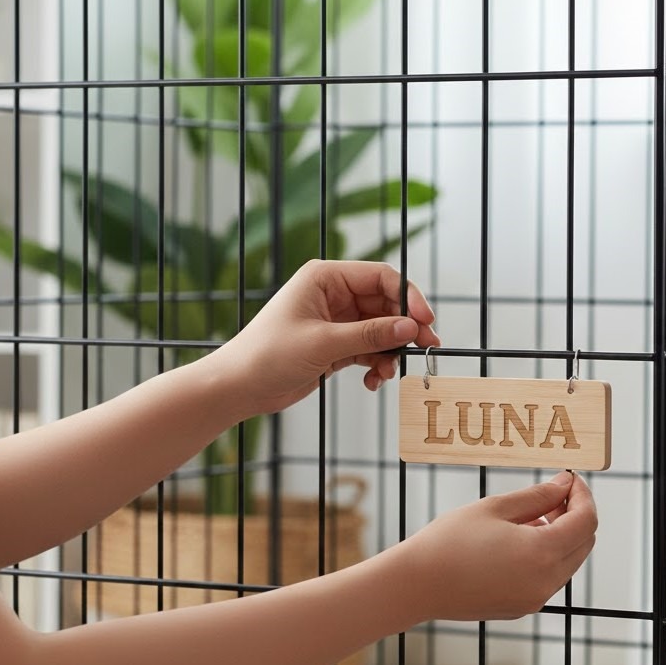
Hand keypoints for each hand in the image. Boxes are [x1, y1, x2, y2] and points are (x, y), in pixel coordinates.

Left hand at [212, 259, 439, 417]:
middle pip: (386, 303)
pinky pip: (369, 349)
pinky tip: (372, 381)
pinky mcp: (336, 345)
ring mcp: (336, 321)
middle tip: (426, 346)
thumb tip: (409, 327)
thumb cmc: (268, 355)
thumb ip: (370, 335)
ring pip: (381, 329)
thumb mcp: (323, 343)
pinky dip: (376, 364)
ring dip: (390, 351)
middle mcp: (333, 295)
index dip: (408, 296)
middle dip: (404, 327)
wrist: (240, 387)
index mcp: (326, 278)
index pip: (380, 277)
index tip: (425, 321)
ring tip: (388, 372)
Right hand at [401, 472, 596, 622]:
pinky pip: (549, 578)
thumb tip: (565, 485)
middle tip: (552, 494)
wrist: (416, 585)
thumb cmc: (449, 541)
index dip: (584, 496)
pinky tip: (518, 541)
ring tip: (528, 517)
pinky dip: (546, 556)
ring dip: (561, 536)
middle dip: (575, 515)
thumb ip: (537, 496)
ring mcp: (535, 599)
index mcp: (542, 553)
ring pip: (568, 562)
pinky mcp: (522, 607)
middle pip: (583, 543)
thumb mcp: (495, 508)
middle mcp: (545, 581)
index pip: (586, 521)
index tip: (571, 479)